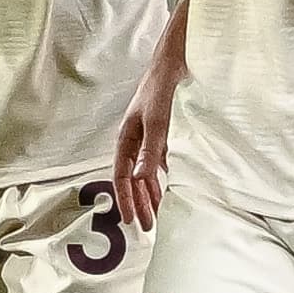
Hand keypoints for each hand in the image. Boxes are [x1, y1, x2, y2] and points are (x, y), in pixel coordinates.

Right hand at [114, 46, 181, 230]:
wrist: (171, 66)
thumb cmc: (159, 90)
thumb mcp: (156, 123)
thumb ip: (149, 151)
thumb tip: (140, 178)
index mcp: (126, 140)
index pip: (122, 177)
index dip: (125, 199)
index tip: (131, 220)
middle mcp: (133, 142)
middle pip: (133, 179)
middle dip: (139, 202)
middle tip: (147, 226)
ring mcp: (146, 138)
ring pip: (144, 173)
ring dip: (149, 193)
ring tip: (154, 213)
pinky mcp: (159, 134)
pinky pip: (155, 163)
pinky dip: (158, 177)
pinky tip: (162, 187)